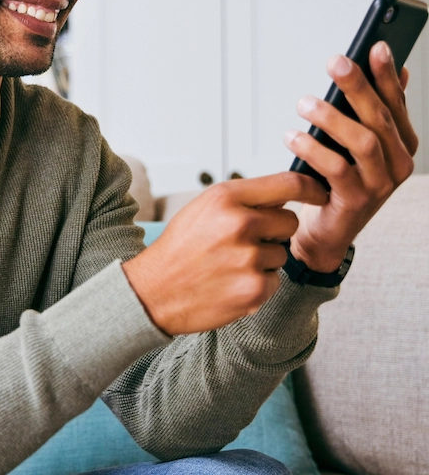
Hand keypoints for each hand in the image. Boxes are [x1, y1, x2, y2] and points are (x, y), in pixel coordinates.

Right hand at [122, 173, 327, 334]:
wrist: (154, 291)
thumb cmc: (180, 247)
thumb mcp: (204, 208)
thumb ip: (244, 199)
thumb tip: (289, 190)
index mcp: (225, 198)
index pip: (288, 183)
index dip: (311, 187)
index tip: (320, 191)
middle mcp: (239, 224)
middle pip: (289, 222)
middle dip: (273, 232)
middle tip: (241, 242)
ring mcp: (248, 258)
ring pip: (282, 254)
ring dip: (263, 260)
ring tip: (227, 265)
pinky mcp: (254, 289)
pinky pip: (275, 280)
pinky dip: (257, 283)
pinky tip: (229, 283)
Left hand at [285, 42, 418, 271]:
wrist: (326, 233)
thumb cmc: (338, 183)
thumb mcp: (356, 145)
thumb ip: (374, 112)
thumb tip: (397, 69)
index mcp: (402, 145)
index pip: (397, 103)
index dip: (387, 75)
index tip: (375, 46)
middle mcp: (398, 164)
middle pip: (380, 117)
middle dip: (358, 86)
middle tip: (335, 62)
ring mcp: (380, 185)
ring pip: (363, 141)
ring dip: (332, 117)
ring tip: (304, 103)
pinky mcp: (357, 201)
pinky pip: (336, 169)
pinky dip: (313, 149)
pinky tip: (292, 137)